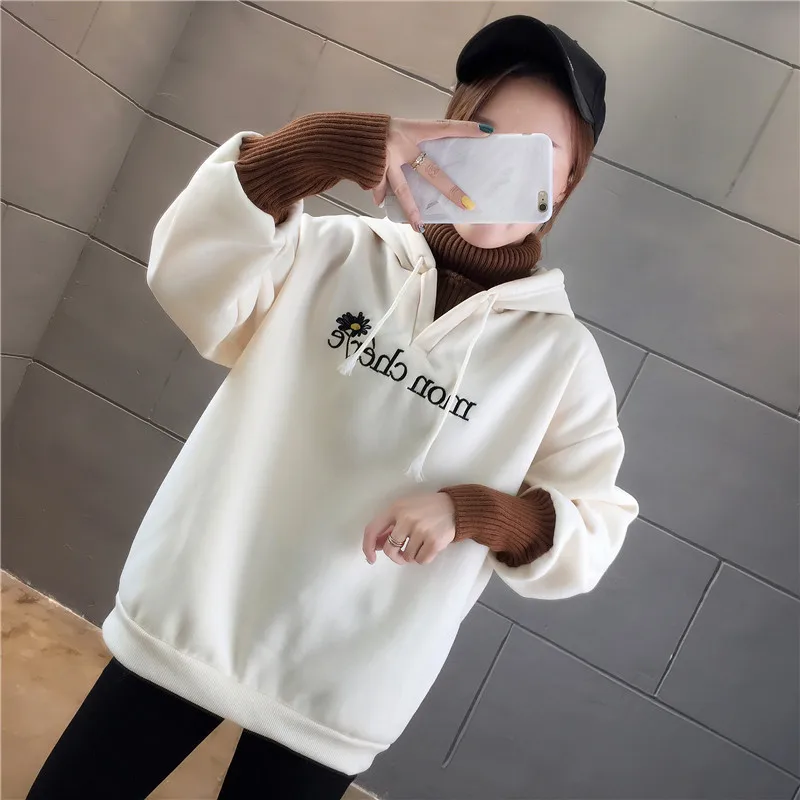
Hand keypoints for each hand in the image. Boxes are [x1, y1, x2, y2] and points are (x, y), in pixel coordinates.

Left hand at [363, 492, 456, 565]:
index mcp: (395, 508)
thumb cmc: (426, 508)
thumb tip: (376, 546)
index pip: (372, 530)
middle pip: (390, 549)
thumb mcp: (405, 509)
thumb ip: (390, 526)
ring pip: (406, 557)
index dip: (367, 547)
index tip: (371, 558)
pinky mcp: (434, 541)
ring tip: (421, 544)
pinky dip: (423, 558)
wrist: (455, 507)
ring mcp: (421, 530)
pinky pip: (421, 560)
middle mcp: (406, 518)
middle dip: (395, 556)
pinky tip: (429, 546)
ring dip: (412, 555)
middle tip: (402, 553)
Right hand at [372, 118, 491, 231]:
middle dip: (449, 190)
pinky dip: (379, 195)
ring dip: (411, 209)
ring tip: (418, 226)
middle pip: (430, 171)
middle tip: (466, 204)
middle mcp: (401, 144)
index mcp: (411, 129)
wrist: (341, 134)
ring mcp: (387, 160)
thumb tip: (426, 162)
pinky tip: (380, 204)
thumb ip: (410, 144)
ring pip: (402, 189)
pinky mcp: (372, 172)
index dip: (464, 129)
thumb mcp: (395, 130)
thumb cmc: (372, 132)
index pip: (443, 128)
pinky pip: (379, 188)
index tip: (486, 132)